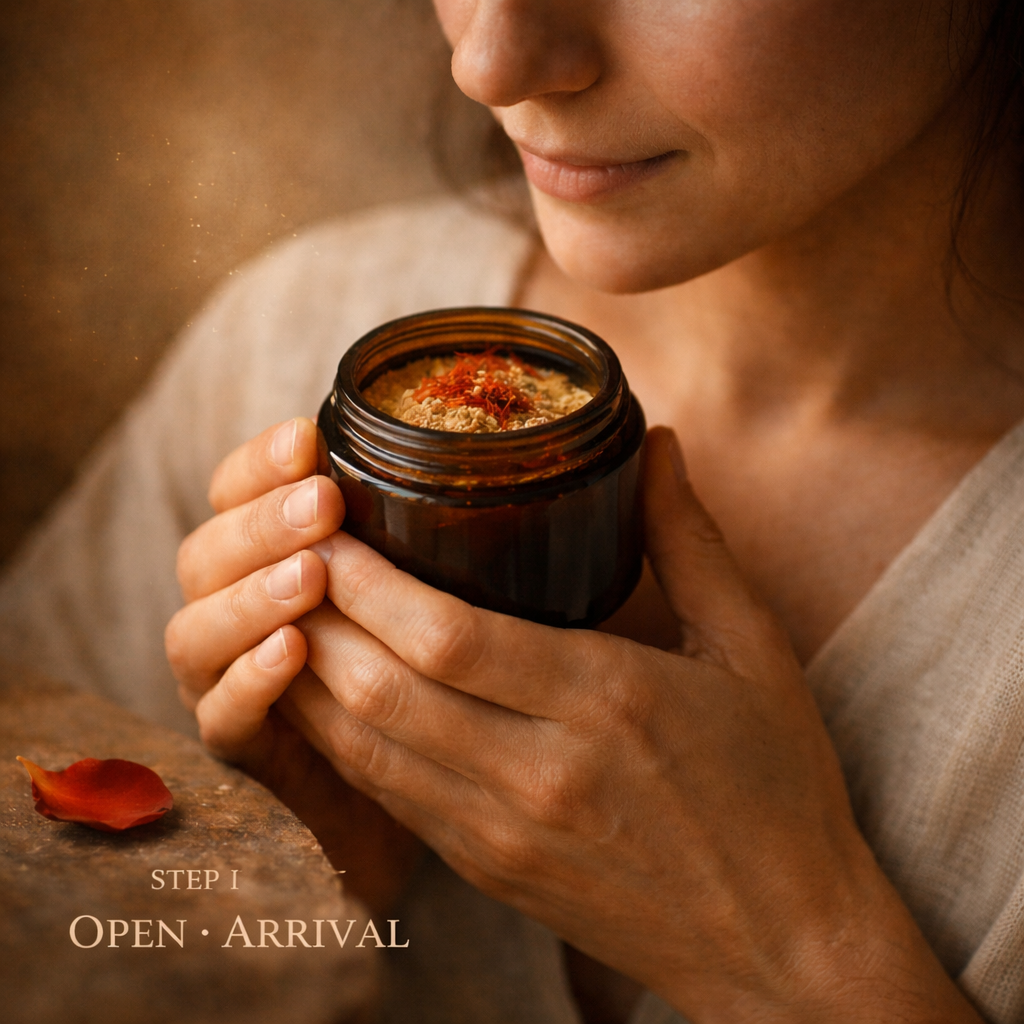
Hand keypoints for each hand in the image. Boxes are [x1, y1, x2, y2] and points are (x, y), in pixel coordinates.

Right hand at [165, 417, 423, 911]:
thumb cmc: (450, 659)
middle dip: (261, 522)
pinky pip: (221, 717)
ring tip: (310, 572)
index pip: (234, 491)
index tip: (308, 438)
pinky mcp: (245, 749)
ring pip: (197, 631)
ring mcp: (227, 680)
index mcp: (271, 552)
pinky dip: (249, 682)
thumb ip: (429, 524)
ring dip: (250, 595)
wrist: (438, 775)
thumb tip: (485, 453)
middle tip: (322, 502)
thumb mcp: (443, 576)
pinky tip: (291, 650)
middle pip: (206, 555)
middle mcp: (235, 609)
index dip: (258, 464)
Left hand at [278, 426, 980, 1021]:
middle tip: (288, 550)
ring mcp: (503, 832)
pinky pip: (385, 795)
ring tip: (286, 609)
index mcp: (607, 702)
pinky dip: (340, 737)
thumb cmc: (777, 784)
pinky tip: (325, 690)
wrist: (783, 942)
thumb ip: (689, 539)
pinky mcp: (489, 869)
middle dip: (317, 614)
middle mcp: (540, 772)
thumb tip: (662, 440)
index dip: (366, 579)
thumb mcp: (752, 648)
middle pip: (381, 688)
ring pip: (365, 747)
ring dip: (310, 675)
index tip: (328, 522)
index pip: (444, 636)